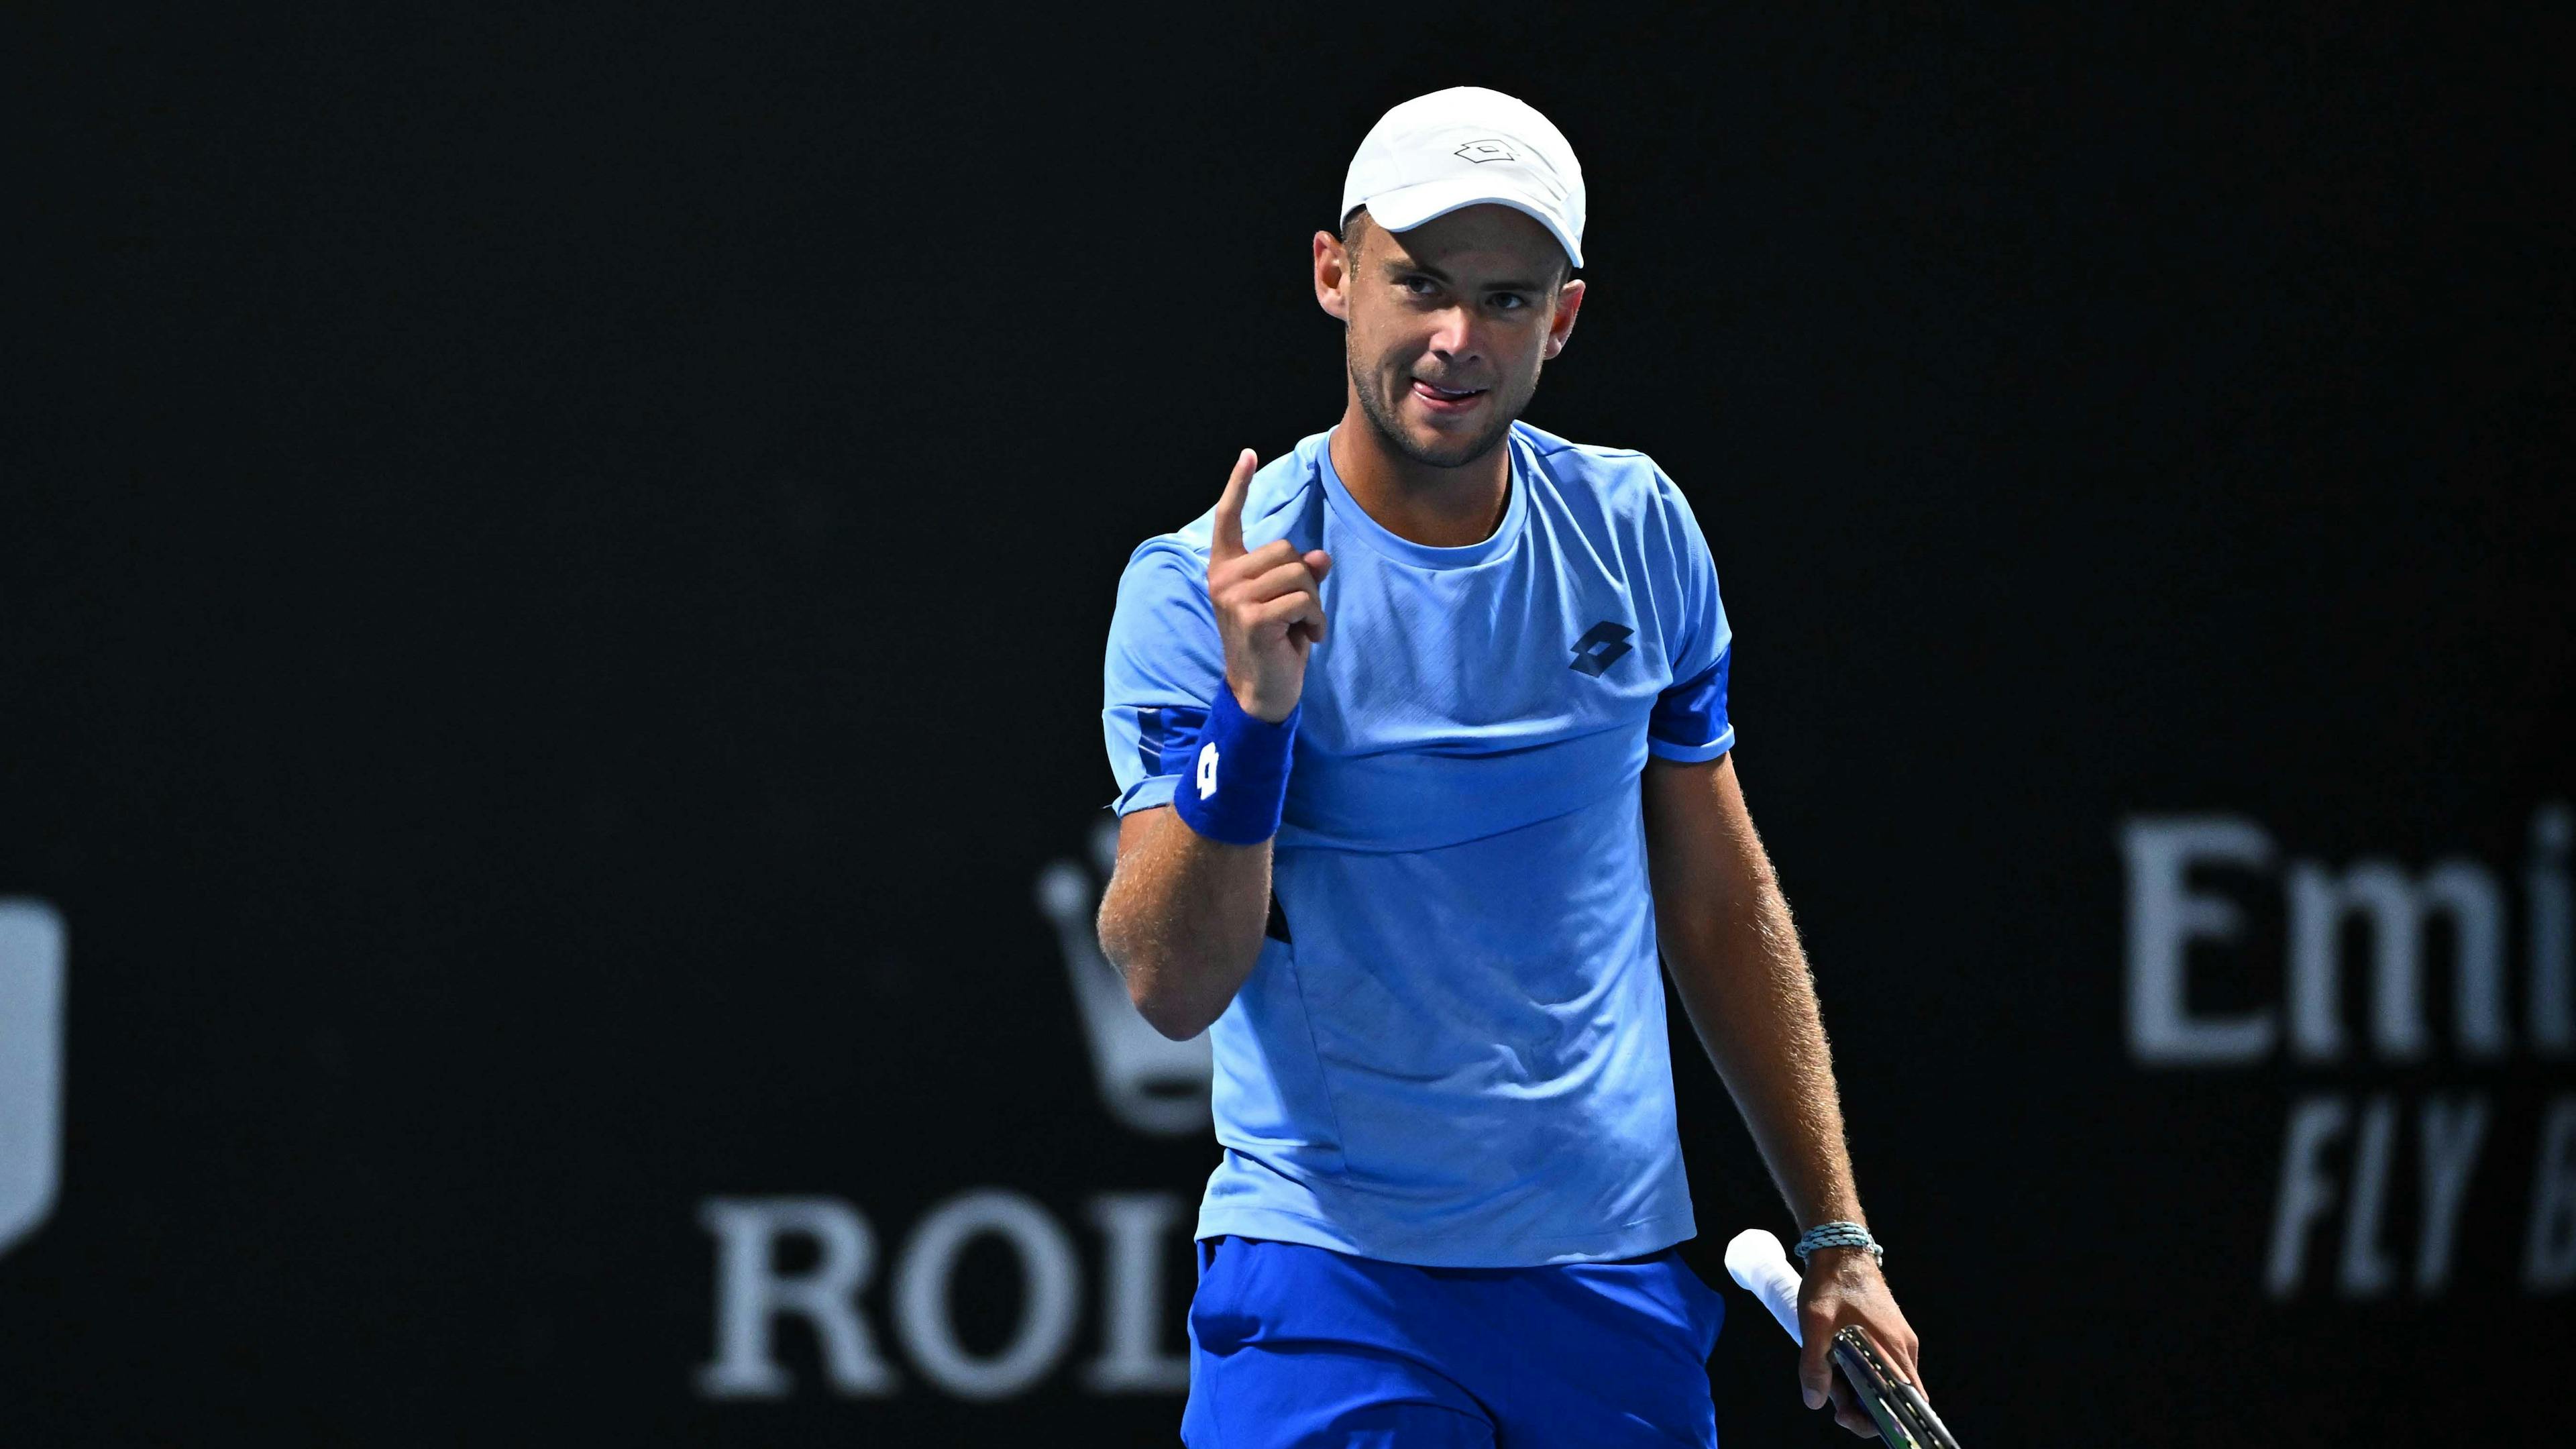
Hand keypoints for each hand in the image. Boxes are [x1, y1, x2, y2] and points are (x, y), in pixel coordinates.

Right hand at [1207, 449, 1332, 722]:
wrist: (1261, 692)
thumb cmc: (1276, 644)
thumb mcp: (1289, 602)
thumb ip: (1299, 574)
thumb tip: (1320, 558)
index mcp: (1226, 569)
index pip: (1228, 519)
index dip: (1237, 485)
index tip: (1246, 453)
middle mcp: (1223, 579)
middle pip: (1286, 549)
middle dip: (1305, 580)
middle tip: (1299, 613)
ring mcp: (1234, 598)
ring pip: (1298, 573)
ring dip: (1313, 604)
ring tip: (1301, 628)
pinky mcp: (1253, 618)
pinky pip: (1303, 599)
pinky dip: (1315, 620)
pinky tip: (1305, 639)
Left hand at [1796, 1247, 1924, 1438]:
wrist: (1840, 1249)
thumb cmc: (1831, 1283)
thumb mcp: (1815, 1324)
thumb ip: (1814, 1366)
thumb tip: (1815, 1401)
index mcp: (1894, 1349)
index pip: (1909, 1403)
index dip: (1886, 1421)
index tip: (1855, 1419)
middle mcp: (1903, 1349)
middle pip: (1895, 1397)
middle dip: (1865, 1410)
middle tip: (1836, 1407)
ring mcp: (1897, 1341)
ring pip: (1884, 1381)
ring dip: (1860, 1391)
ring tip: (1830, 1382)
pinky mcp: (1888, 1334)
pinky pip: (1880, 1365)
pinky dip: (1861, 1374)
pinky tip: (1836, 1366)